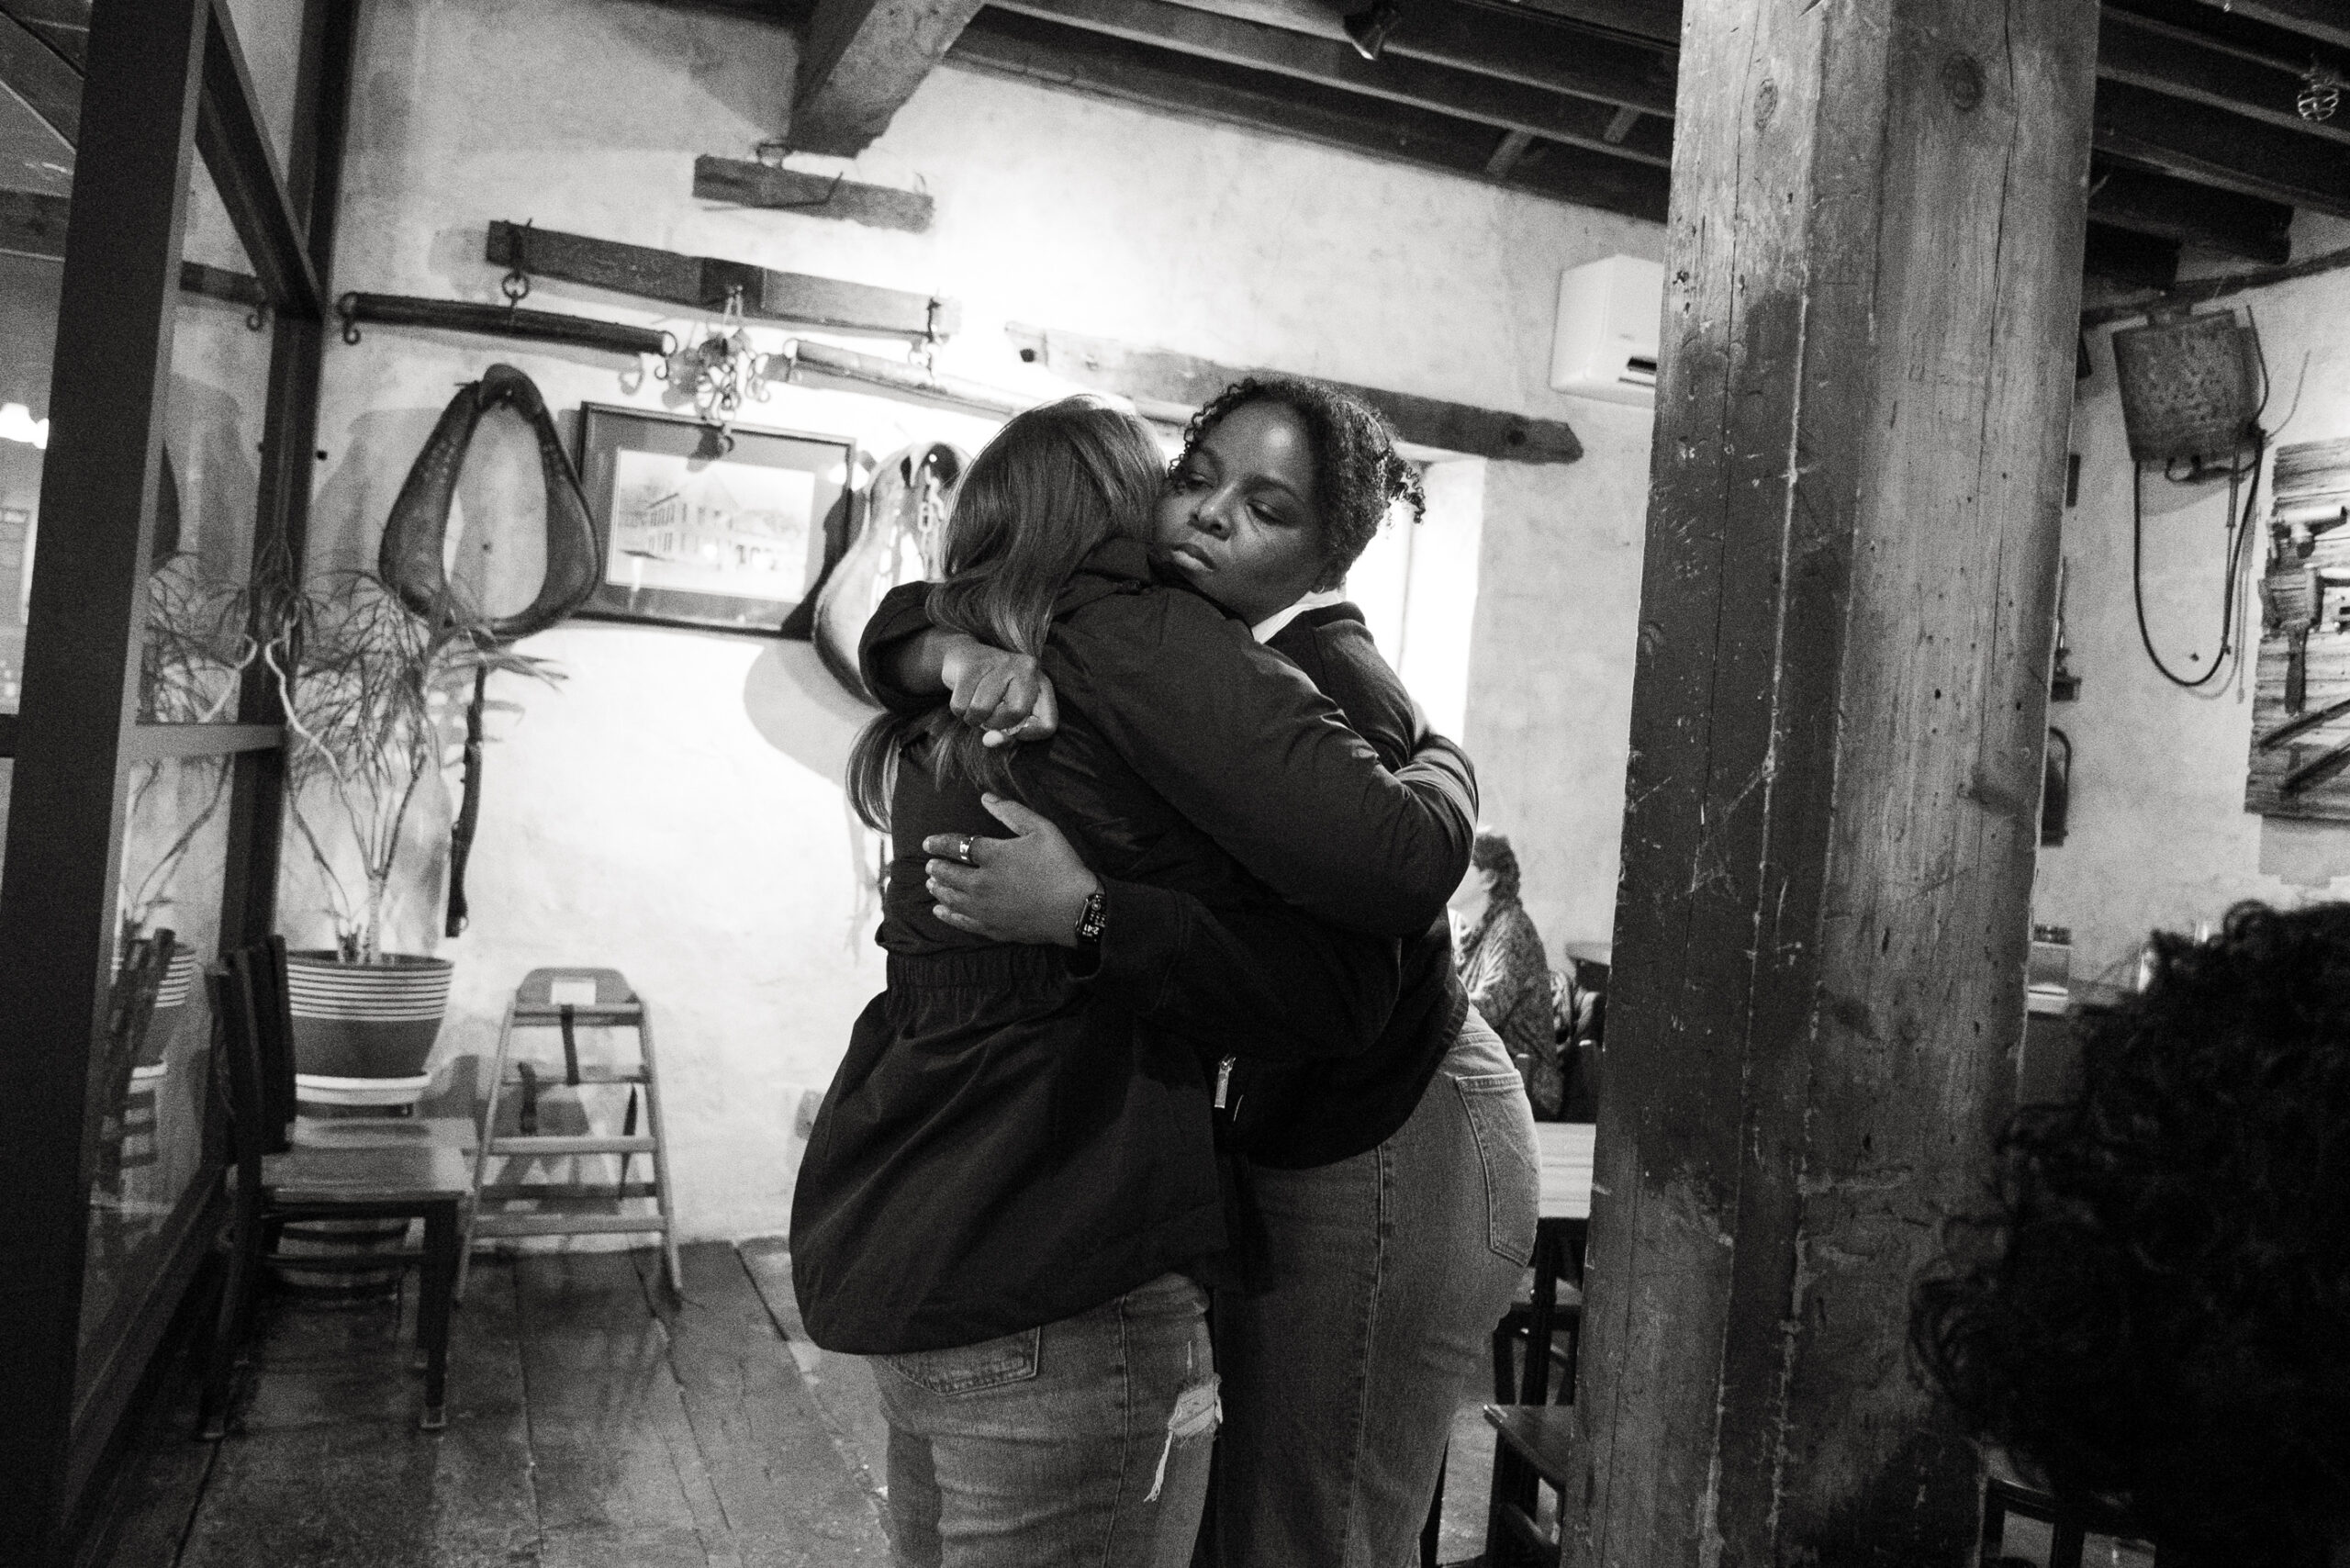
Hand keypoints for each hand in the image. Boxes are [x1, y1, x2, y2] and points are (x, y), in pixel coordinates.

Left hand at [923, 794, 1099, 945]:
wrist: (1075, 909)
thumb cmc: (1061, 865)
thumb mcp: (1042, 829)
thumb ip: (1012, 811)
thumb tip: (986, 798)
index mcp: (992, 855)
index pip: (957, 846)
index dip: (939, 843)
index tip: (927, 843)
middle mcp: (981, 882)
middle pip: (949, 873)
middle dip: (936, 867)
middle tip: (930, 865)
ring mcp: (984, 908)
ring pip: (950, 897)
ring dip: (938, 888)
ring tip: (931, 883)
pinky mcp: (991, 928)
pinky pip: (961, 921)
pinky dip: (947, 915)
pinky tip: (939, 911)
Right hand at [938, 634, 1058, 747]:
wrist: (964, 658)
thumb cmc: (991, 695)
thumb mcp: (1007, 716)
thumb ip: (1005, 735)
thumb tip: (992, 740)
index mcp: (1042, 684)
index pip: (1047, 725)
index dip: (1027, 735)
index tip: (1013, 728)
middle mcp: (1027, 668)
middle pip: (1015, 713)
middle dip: (995, 723)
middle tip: (988, 716)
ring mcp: (1000, 662)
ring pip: (981, 709)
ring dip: (972, 718)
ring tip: (973, 706)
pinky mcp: (973, 663)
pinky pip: (960, 704)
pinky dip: (959, 710)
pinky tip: (964, 697)